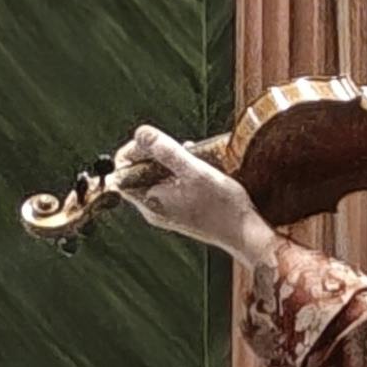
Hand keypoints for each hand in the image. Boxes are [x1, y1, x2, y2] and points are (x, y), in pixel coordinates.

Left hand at [113, 128, 274, 270]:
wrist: (245, 234)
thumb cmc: (223, 207)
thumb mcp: (195, 171)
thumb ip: (167, 151)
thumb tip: (142, 132)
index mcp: (150, 202)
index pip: (122, 174)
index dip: (130, 152)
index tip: (149, 139)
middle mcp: (155, 209)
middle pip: (139, 175)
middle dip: (153, 154)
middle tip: (171, 143)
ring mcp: (168, 212)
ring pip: (156, 179)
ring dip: (169, 162)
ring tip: (188, 153)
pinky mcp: (182, 211)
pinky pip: (171, 187)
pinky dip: (180, 173)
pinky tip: (197, 166)